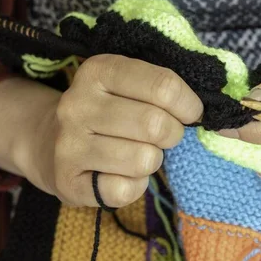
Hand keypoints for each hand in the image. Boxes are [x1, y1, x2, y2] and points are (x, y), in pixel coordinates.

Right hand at [0, 55, 202, 207]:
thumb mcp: (128, 86)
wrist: (50, 142)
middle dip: (172, 135)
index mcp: (98, 70)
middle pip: (157, 125)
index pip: (164, 85)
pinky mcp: (68, 181)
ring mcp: (69, 144)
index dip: (189, 104)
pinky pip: (126, 190)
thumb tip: (210, 111)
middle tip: (163, 136)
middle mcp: (77, 104)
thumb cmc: (107, 112)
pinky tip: (119, 174)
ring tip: (135, 153)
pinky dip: (134, 186)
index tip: (191, 113)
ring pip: (144, 159)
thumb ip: (164, 89)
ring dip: (151, 160)